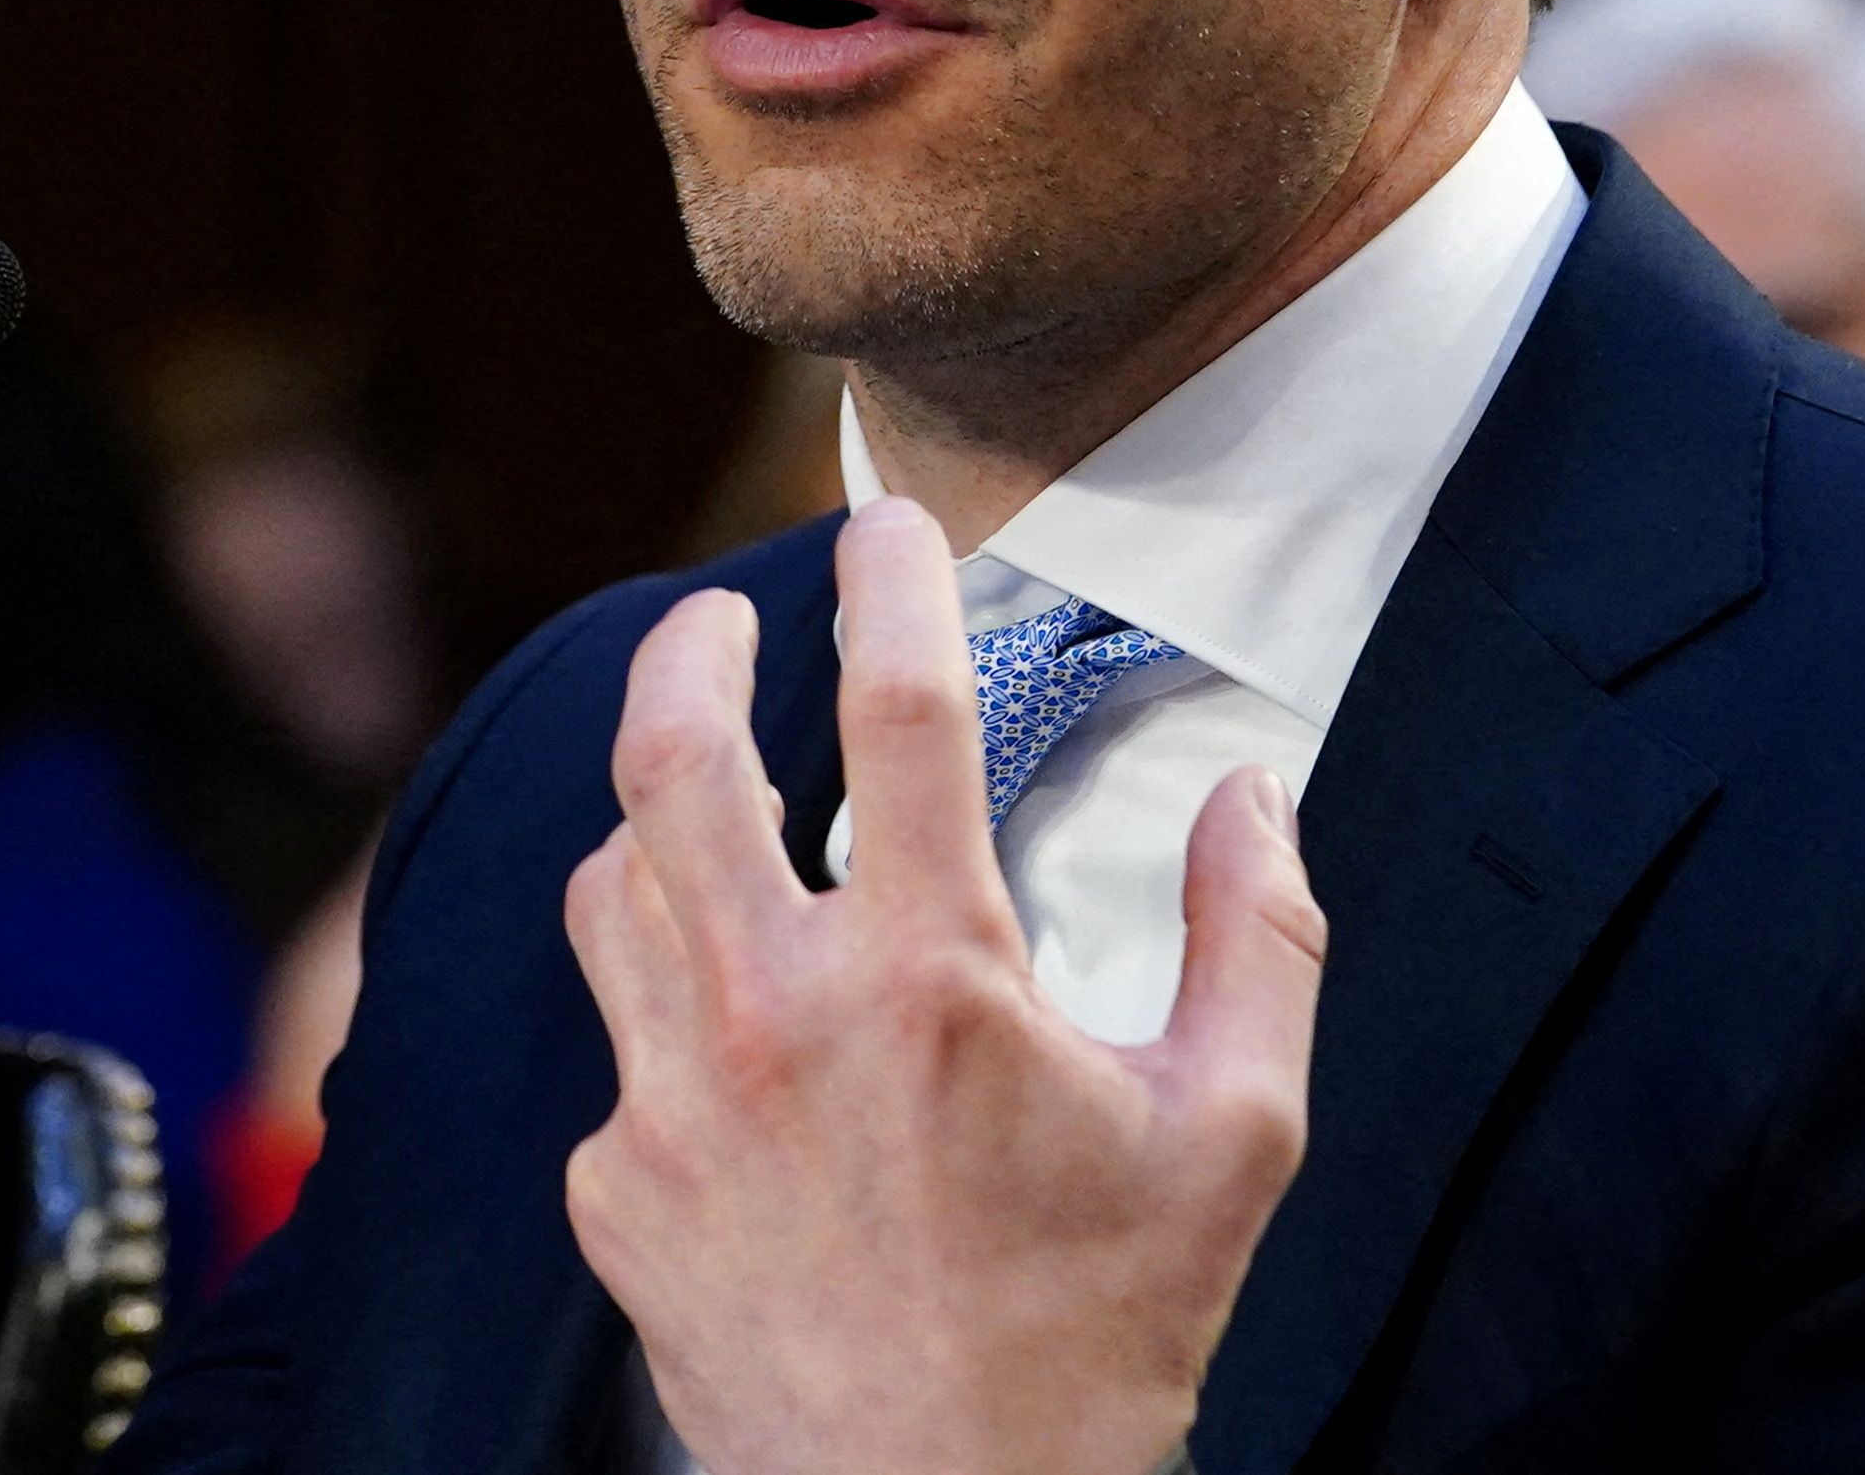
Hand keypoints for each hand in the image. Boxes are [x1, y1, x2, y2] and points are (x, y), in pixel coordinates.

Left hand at [562, 497, 1322, 1474]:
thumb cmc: (1101, 1337)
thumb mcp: (1234, 1134)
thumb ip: (1252, 937)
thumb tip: (1252, 790)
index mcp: (931, 977)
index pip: (896, 705)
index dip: (887, 582)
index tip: (881, 527)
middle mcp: (774, 1013)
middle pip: (671, 753)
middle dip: (689, 648)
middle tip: (722, 616)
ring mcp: (670, 1097)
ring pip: (612, 883)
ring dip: (657, 823)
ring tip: (713, 808)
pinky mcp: (615, 1183)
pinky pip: (614, 1039)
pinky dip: (665, 1002)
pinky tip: (728, 1031)